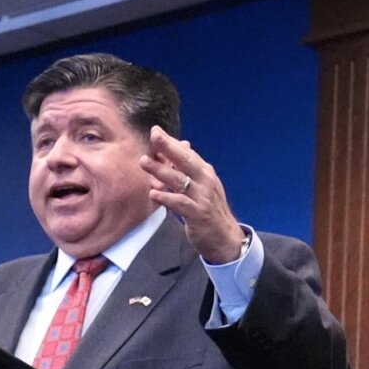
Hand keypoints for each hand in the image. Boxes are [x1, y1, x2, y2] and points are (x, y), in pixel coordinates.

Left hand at [143, 127, 245, 265]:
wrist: (225, 237)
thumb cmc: (209, 210)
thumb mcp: (201, 186)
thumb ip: (188, 169)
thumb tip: (182, 145)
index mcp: (205, 173)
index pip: (187, 154)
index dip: (172, 142)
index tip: (156, 131)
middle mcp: (205, 181)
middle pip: (186, 161)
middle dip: (169, 147)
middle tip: (153, 136)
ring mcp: (202, 197)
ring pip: (179, 180)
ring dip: (161, 170)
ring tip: (143, 162)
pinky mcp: (197, 214)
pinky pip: (180, 203)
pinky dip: (166, 197)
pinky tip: (153, 193)